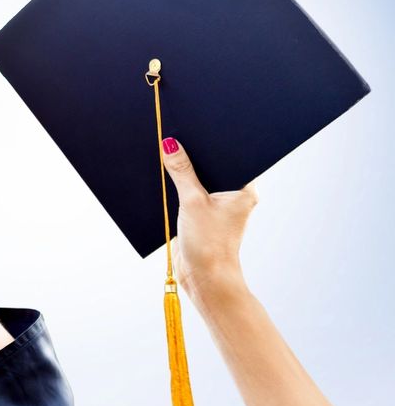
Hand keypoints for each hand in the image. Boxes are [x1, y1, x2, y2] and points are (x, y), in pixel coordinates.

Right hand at [161, 137, 258, 299]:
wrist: (204, 278)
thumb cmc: (209, 244)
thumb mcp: (192, 202)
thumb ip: (181, 171)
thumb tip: (170, 145)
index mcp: (243, 189)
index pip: (228, 155)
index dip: (211, 141)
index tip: (193, 127)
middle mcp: (232, 195)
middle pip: (210, 166)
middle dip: (192, 156)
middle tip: (175, 139)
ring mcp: (216, 205)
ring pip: (197, 179)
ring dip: (182, 173)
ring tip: (166, 157)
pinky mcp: (200, 214)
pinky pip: (187, 193)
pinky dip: (176, 187)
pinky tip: (163, 179)